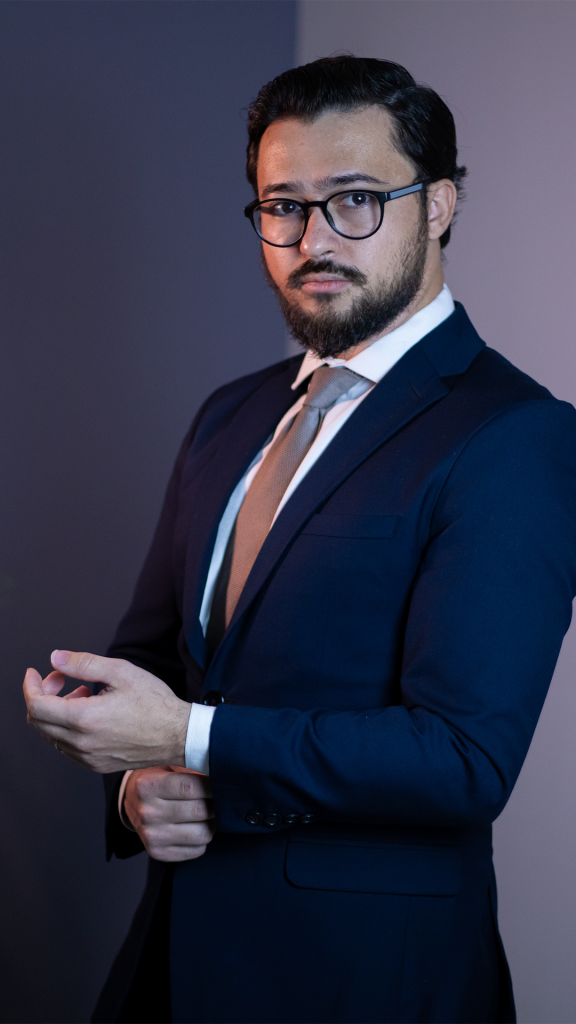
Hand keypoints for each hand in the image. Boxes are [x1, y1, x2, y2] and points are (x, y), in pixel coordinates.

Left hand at [23, 650, 190, 772]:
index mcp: (85, 719)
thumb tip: (55, 658)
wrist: (178, 735)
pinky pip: (66, 747)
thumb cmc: (155, 703)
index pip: (37, 706)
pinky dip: (67, 728)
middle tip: (61, 679)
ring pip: (51, 736)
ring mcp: (87, 757)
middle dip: (42, 695)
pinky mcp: (95, 765)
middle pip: (39, 722)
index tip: (35, 673)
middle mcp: (82, 743)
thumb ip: (83, 663)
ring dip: (56, 712)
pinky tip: (89, 714)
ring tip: (82, 694)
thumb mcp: (121, 672)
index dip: (31, 686)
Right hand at [125, 767, 214, 861]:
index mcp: (149, 786)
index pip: (190, 787)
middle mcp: (149, 813)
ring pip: (202, 834)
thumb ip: (191, 769)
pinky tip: (195, 827)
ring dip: (212, 823)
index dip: (211, 785)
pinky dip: (202, 839)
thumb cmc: (156, 779)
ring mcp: (153, 836)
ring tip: (207, 813)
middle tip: (218, 798)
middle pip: (199, 811)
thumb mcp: (167, 766)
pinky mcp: (158, 853)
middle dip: (215, 803)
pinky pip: (197, 850)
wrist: (131, 802)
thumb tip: (220, 775)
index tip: (221, 782)